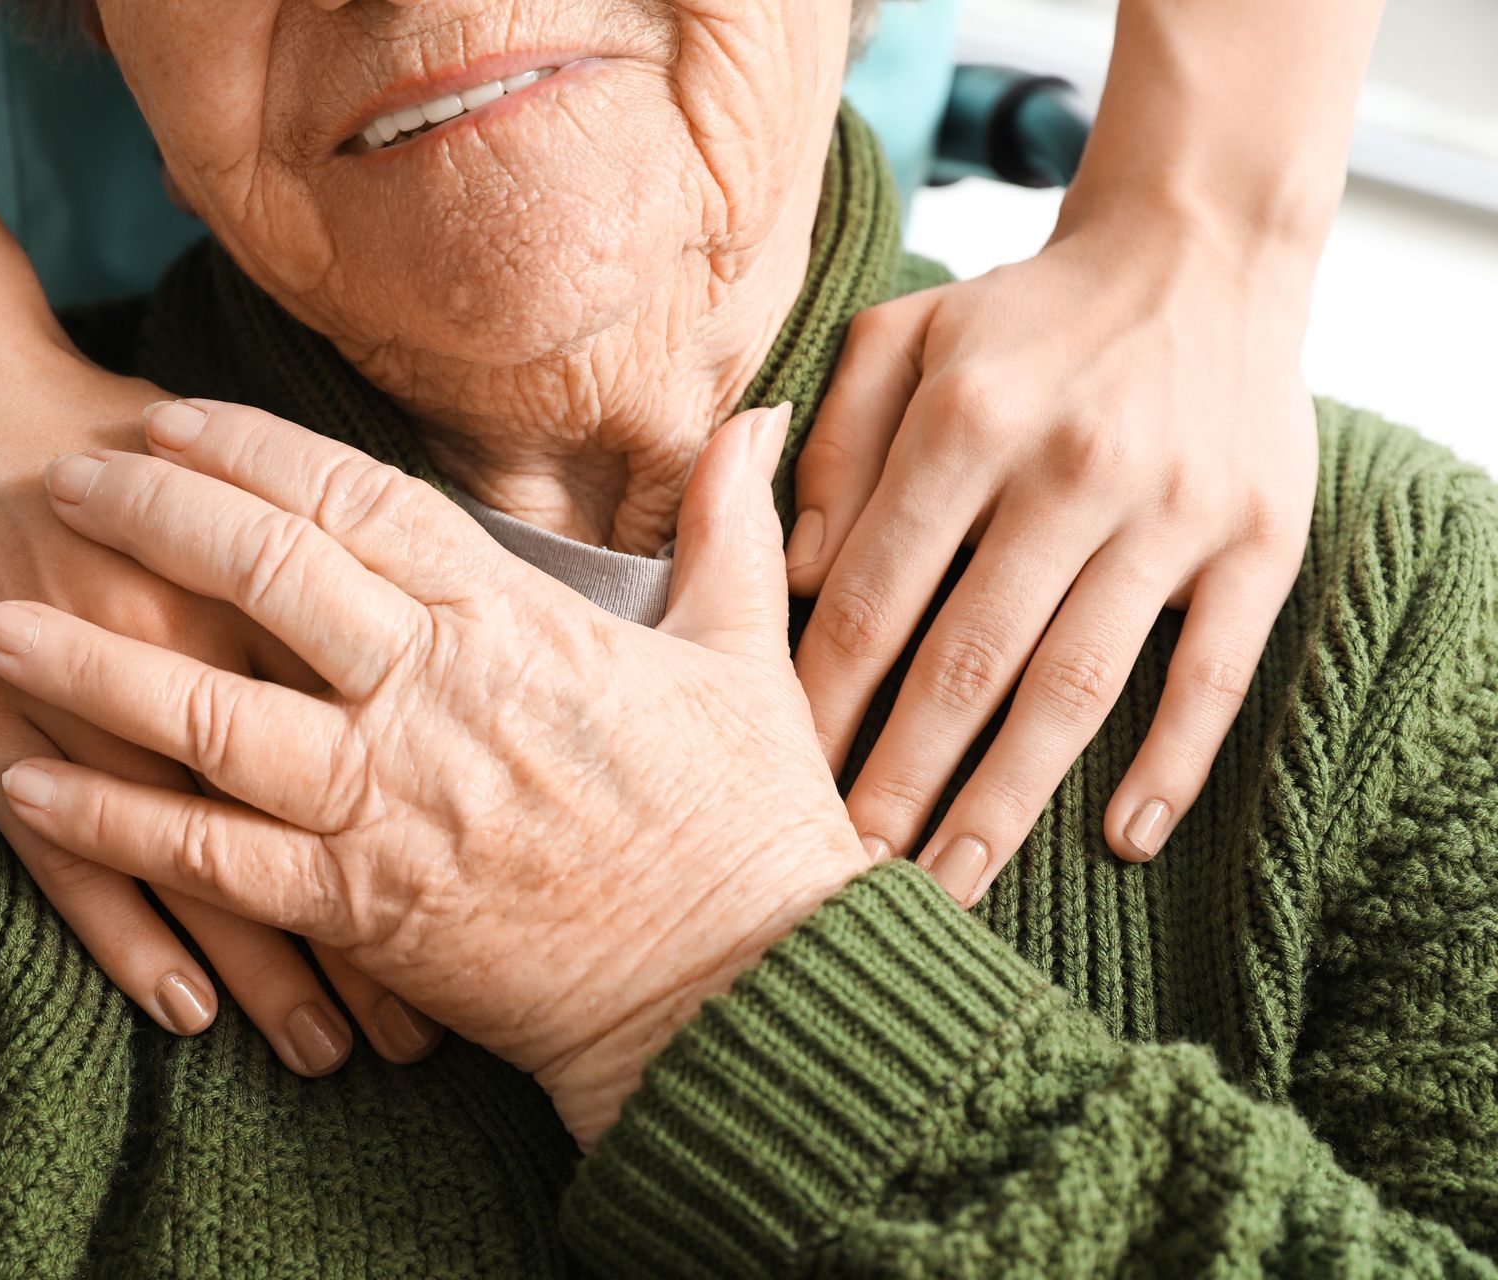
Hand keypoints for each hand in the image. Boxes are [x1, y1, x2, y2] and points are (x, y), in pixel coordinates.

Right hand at [0, 349, 439, 1070]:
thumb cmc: (116, 442)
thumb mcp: (257, 489)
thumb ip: (345, 552)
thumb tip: (455, 610)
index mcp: (266, 586)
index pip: (377, 736)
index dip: (439, 836)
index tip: (500, 921)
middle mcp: (191, 647)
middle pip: (306, 816)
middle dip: (368, 934)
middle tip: (422, 1036)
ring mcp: (89, 696)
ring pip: (201, 860)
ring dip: (265, 968)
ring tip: (324, 1053)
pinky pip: (68, 858)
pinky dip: (128, 938)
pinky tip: (184, 1012)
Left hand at [0, 399, 872, 1147]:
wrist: (738, 991)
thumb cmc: (748, 820)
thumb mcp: (746, 653)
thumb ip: (728, 527)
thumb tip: (756, 420)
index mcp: (516, 622)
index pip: (357, 500)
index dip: (251, 449)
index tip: (169, 414)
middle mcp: (434, 694)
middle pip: (261, 573)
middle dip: (147, 514)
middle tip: (57, 476)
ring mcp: (389, 802)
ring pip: (207, 712)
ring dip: (90, 664)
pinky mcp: (362, 908)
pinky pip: (213, 858)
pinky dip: (115, 824)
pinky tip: (30, 789)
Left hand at [783, 212, 1316, 904]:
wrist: (1197, 255)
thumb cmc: (1022, 318)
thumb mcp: (902, 336)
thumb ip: (837, 444)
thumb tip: (803, 574)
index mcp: (968, 420)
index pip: (875, 594)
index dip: (824, 698)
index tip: (780, 778)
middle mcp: (1070, 469)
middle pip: (967, 659)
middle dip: (900, 776)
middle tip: (849, 869)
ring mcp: (1172, 512)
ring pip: (1077, 684)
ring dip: (1010, 796)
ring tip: (953, 880)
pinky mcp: (1260, 540)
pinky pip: (1215, 671)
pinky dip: (1173, 761)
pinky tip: (1125, 839)